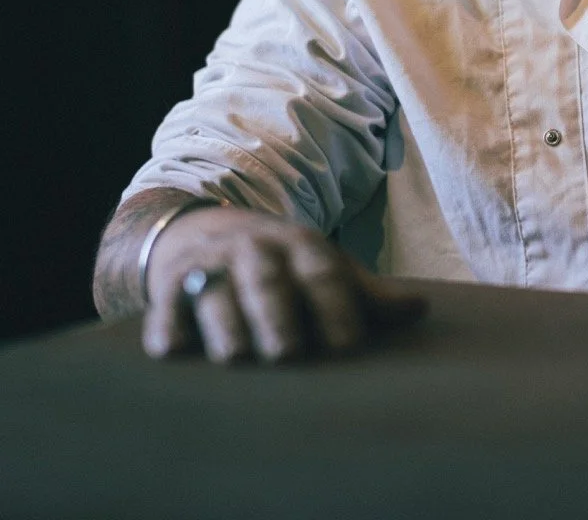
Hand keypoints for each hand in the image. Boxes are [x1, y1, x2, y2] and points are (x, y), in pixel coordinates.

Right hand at [142, 205, 427, 362]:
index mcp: (300, 247)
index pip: (323, 273)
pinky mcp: (170, 285)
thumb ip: (365, 294)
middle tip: (287, 353)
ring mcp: (211, 266)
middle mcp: (256, 251)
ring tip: (235, 357)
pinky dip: (167, 325)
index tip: (347, 345)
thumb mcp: (320, 267)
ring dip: (226, 324)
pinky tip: (170, 349)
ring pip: (217, 293)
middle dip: (278, 315)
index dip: (337, 306)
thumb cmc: (278, 264)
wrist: (200, 229)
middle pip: (268, 281)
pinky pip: (166, 304)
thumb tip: (421, 310)